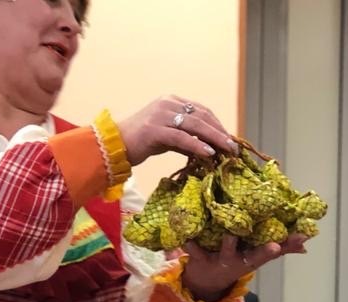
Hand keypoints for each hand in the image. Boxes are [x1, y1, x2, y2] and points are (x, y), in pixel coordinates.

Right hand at [117, 96, 238, 165]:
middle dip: (220, 132)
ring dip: (214, 138)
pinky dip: (197, 145)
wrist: (113, 146)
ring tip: (227, 150)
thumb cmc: (140, 142)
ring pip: (195, 125)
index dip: (218, 125)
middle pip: (201, 116)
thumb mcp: (167, 136)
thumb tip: (208, 148)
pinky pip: (181, 137)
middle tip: (234, 147)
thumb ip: (186, 137)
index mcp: (171, 101)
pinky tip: (209, 153)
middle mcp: (167, 104)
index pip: (201, 111)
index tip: (230, 139)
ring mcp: (160, 115)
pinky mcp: (154, 130)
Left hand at [181, 233, 308, 301]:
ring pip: (227, 250)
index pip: (272, 253)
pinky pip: (194, 250)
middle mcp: (239, 260)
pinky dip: (190, 244)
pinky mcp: (200, 258)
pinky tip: (187, 237)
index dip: (286, 246)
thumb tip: (305, 239)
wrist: (204, 281)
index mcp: (252, 258)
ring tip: (232, 232)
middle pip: (254, 256)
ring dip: (229, 242)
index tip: (301, 238)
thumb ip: (280, 247)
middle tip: (275, 245)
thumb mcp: (256, 257)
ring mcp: (220, 260)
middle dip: (264, 251)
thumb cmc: (235, 261)